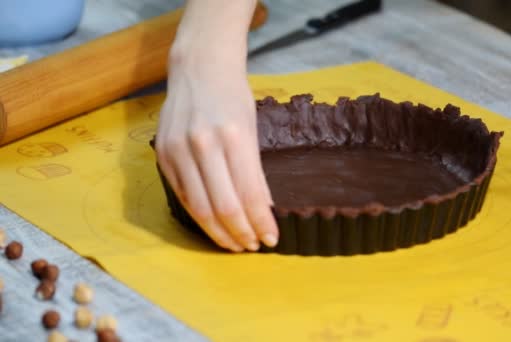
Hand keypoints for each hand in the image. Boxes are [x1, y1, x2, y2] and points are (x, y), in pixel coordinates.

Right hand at [155, 60, 277, 251]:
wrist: (197, 69)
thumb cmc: (232, 97)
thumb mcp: (252, 129)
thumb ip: (254, 171)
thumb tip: (264, 209)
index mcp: (233, 136)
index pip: (249, 194)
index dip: (260, 222)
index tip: (271, 239)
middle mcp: (203, 144)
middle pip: (223, 207)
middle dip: (241, 233)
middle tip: (252, 246)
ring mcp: (178, 150)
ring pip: (199, 208)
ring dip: (219, 232)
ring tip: (235, 243)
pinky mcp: (163, 155)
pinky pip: (182, 195)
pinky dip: (199, 215)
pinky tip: (213, 224)